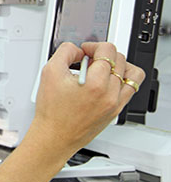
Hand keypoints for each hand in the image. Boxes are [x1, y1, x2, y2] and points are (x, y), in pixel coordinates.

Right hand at [30, 42, 144, 152]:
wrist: (55, 136)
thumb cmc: (52, 111)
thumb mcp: (49, 72)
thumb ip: (65, 52)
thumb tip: (78, 50)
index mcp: (95, 83)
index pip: (107, 50)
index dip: (94, 45)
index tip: (85, 50)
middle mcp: (110, 93)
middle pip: (120, 59)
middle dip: (103, 54)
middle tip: (89, 59)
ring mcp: (115, 103)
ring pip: (131, 73)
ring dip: (118, 65)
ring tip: (102, 68)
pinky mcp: (116, 111)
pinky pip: (130, 89)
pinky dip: (122, 79)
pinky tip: (106, 81)